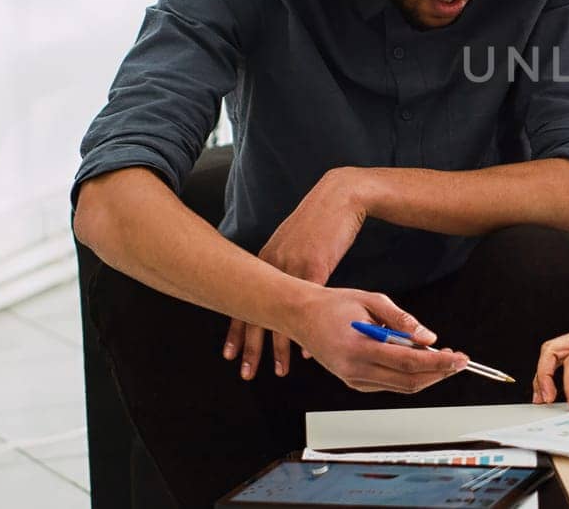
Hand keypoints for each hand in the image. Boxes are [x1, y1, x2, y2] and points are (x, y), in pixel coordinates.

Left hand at [224, 167, 371, 379]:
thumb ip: (285, 264)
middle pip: (255, 315)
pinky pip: (308, 306)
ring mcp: (292, 267)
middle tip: (246, 372)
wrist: (339, 197)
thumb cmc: (320, 220)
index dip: (236, 331)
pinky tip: (308, 349)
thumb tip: (281, 285)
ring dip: (279, 348)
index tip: (229, 354)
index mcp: (265, 261)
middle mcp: (272, 266)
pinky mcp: (316, 265)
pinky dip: (307, 330)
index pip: (242, 303)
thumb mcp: (294, 243)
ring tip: (280, 369)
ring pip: (280, 316)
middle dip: (251, 348)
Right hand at [288, 286, 467, 392]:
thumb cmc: (334, 304)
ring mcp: (353, 379)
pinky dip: (408, 376)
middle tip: (459, 360)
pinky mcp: (353, 382)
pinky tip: (418, 360)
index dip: (440, 363)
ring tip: (443, 357)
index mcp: (360, 348)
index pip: (410, 363)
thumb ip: (402, 320)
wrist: (299, 315)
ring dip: (426, 375)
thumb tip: (429, 338)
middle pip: (409, 382)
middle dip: (439, 373)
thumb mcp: (372, 300)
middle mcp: (355, 370)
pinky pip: (388, 384)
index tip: (460, 358)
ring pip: (400, 387)